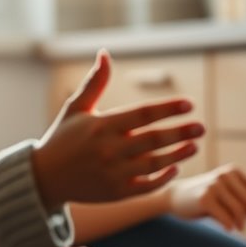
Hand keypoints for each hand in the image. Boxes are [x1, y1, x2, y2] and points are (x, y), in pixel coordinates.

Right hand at [32, 50, 205, 209]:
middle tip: (201, 127)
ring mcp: (113, 174)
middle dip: (180, 132)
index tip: (189, 104)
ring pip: (153, 163)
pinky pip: (145, 186)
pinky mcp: (115, 193)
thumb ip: (94, 82)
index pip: (142, 114)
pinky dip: (162, 177)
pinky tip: (176, 167)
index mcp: (101, 126)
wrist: (43, 178)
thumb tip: (105, 53)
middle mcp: (108, 150)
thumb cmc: (62, 138)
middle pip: (153, 139)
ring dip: (177, 154)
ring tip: (195, 145)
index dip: (168, 108)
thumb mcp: (76, 108)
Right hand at [168, 164, 245, 231]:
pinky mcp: (204, 198)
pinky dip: (230, 226)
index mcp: (235, 171)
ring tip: (240, 228)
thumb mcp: (229, 193)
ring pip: (240, 210)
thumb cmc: (208, 197)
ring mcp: (214, 185)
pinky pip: (226, 218)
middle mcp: (226, 174)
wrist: (177, 196)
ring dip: (243, 224)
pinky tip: (228, 227)